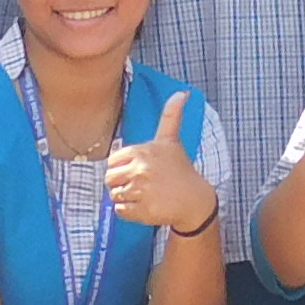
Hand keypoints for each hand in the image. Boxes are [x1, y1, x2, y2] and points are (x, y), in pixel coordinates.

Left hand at [106, 90, 220, 236]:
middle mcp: (140, 170)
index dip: (122, 167)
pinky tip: (145, 206)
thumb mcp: (171, 141)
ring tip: (144, 195)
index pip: (112, 161)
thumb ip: (171, 116)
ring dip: (126, 198)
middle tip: (140, 185)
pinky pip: (120, 211)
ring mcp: (141, 191)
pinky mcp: (143, 210)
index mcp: (142, 152)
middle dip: (122, 183)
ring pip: (114, 195)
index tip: (137, 170)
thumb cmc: (180, 169)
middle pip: (110, 179)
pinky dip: (129, 211)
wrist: (195, 200)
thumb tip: (182, 92)